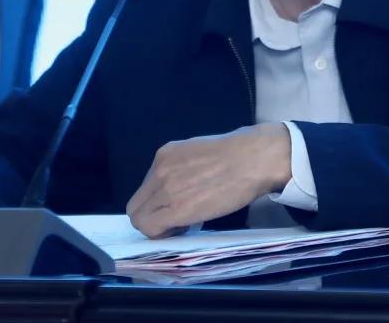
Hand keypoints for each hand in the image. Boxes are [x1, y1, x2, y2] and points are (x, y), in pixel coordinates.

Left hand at [127, 123, 291, 237]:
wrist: (253, 159)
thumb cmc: (235, 155)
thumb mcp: (197, 153)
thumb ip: (180, 169)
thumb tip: (177, 188)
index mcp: (164, 155)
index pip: (144, 189)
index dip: (155, 203)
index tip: (172, 208)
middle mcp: (159, 171)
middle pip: (136, 206)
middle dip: (152, 217)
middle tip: (175, 221)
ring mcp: (165, 189)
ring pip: (140, 220)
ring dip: (158, 227)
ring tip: (183, 224)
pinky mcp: (176, 208)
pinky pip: (152, 228)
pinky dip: (163, 234)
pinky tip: (184, 228)